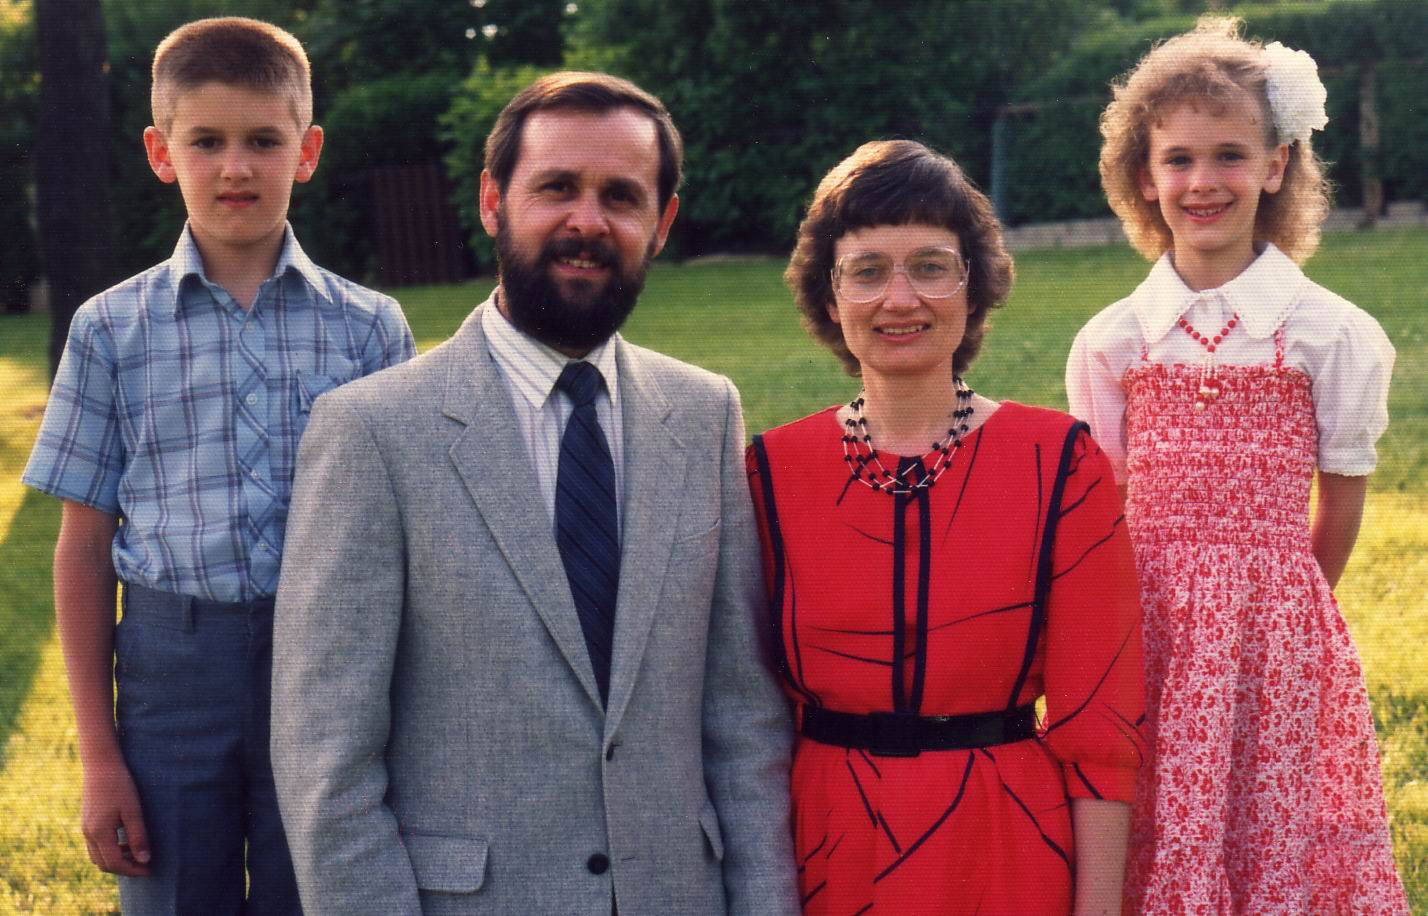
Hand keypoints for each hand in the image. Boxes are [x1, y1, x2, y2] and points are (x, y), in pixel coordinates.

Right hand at [81, 761, 150, 875]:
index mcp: (99, 833)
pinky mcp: (87, 823)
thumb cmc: (120, 786)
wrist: (101, 766)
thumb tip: (144, 860)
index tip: (149, 870)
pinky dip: (110, 851)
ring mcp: (85, 829)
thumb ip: (138, 836)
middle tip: (145, 866)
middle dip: (124, 868)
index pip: (114, 863)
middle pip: (104, 864)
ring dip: (116, 860)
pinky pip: (95, 846)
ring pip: (98, 857)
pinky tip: (125, 843)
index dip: (132, 870)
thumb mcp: (133, 811)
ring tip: (137, 855)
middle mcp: (88, 834)